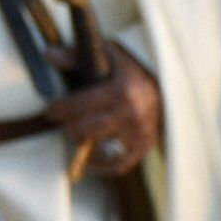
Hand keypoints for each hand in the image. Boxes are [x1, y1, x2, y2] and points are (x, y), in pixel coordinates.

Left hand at [46, 40, 160, 180]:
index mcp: (122, 89)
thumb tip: (49, 55)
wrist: (171, 87)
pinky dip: (101, 165)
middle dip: (69, 126)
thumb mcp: (110, 55)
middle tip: (65, 122)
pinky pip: (118, 165)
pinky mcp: (145, 147)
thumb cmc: (134, 69)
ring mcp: (139, 133)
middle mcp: (132, 113)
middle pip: (85, 130)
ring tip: (78, 134)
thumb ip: (78, 56)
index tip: (50, 111)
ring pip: (98, 148)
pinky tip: (89, 158)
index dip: (58, 110)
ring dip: (83, 143)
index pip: (78, 106)